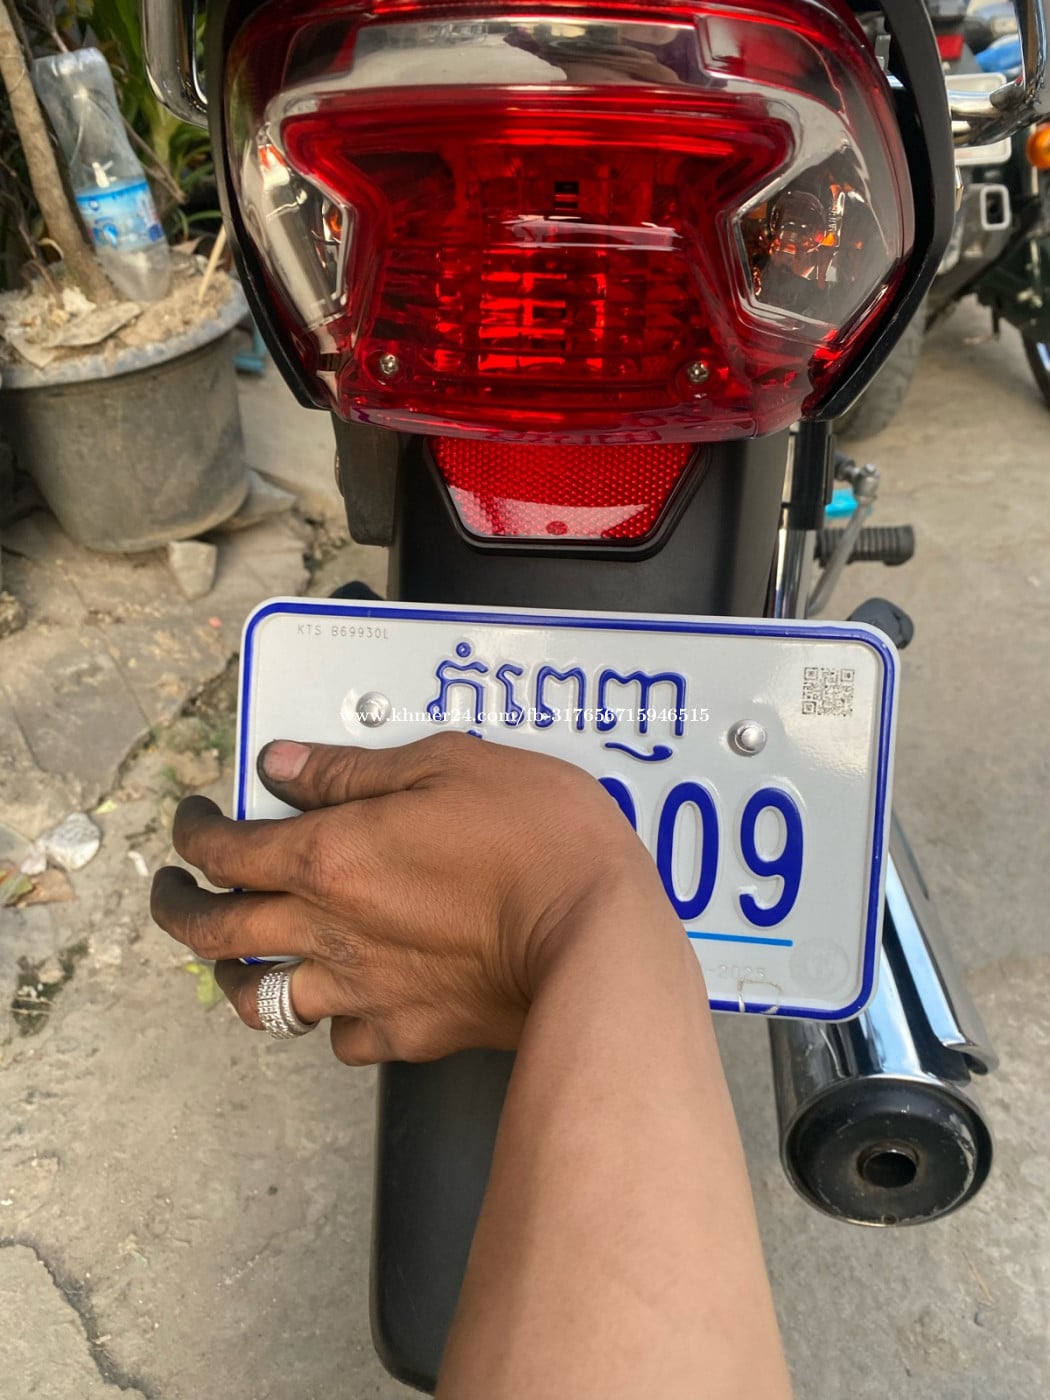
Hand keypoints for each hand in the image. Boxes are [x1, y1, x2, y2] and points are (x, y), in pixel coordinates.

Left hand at [151, 733, 653, 1064]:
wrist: (595, 939)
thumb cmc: (536, 839)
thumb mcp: (448, 766)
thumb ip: (352, 770)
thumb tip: (282, 765)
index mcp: (329, 856)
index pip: (223, 849)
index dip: (193, 831)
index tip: (193, 818)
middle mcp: (328, 930)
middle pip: (213, 931)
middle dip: (176, 906)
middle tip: (174, 888)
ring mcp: (362, 990)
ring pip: (258, 999)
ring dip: (235, 973)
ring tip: (240, 955)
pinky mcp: (405, 1033)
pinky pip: (340, 1038)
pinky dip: (330, 1019)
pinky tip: (344, 997)